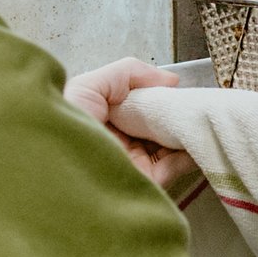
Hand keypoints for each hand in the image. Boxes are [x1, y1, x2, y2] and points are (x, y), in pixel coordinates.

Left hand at [65, 57, 190, 186]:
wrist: (55, 174)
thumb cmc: (62, 126)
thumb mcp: (87, 86)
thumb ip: (127, 73)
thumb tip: (170, 80)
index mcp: (105, 118)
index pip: (141, 104)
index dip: (161, 94)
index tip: (181, 87)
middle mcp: (120, 141)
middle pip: (159, 124)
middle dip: (178, 112)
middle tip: (195, 101)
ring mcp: (134, 163)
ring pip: (171, 145)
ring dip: (187, 131)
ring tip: (202, 116)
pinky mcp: (145, 183)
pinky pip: (175, 167)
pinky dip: (191, 153)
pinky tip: (199, 138)